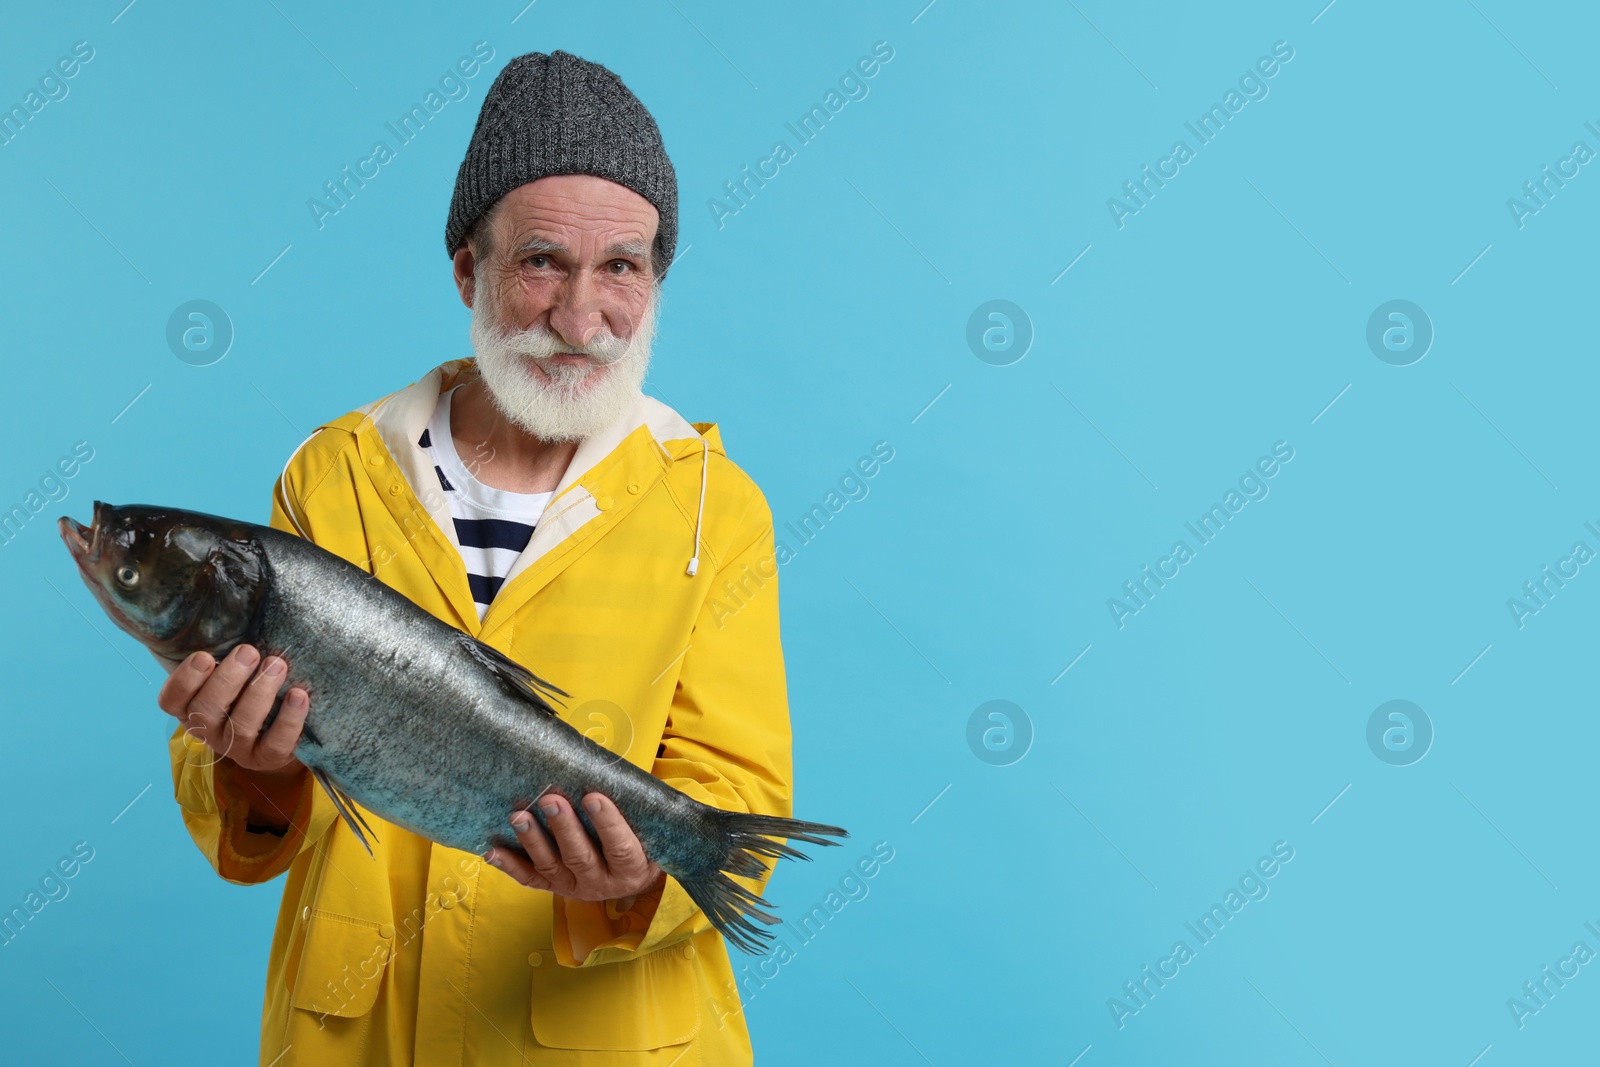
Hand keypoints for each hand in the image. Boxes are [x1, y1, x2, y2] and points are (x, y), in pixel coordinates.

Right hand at [157, 645, 308, 777]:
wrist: (280, 733)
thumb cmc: (250, 689)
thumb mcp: (233, 672)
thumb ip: (228, 653)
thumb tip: (241, 608)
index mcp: (190, 708)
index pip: (171, 700)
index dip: (184, 680)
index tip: (205, 656)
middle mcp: (208, 730)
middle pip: (206, 710)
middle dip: (228, 679)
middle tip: (249, 652)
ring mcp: (236, 748)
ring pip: (240, 726)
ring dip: (259, 692)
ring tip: (277, 664)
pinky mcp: (266, 759)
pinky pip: (275, 744)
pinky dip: (289, 719)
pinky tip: (299, 695)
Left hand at [486, 792, 665, 905]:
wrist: (630, 879)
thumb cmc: (641, 842)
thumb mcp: (648, 831)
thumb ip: (634, 810)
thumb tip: (611, 773)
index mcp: (630, 870)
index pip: (620, 848)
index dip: (608, 823)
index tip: (593, 796)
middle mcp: (601, 883)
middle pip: (580, 857)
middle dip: (564, 828)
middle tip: (550, 799)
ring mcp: (574, 887)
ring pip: (551, 866)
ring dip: (533, 841)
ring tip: (518, 816)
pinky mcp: (553, 888)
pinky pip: (529, 879)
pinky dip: (509, 866)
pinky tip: (492, 851)